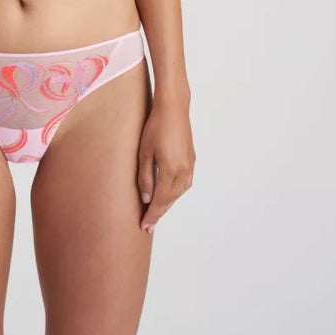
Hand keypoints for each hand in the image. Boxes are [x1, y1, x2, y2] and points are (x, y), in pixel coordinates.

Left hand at [138, 96, 194, 234]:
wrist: (173, 108)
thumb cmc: (155, 126)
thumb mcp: (144, 152)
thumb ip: (145, 177)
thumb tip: (146, 199)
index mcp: (171, 171)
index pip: (160, 201)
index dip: (152, 216)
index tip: (144, 227)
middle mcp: (184, 171)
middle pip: (170, 200)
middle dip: (159, 213)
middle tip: (148, 225)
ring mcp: (190, 166)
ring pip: (178, 193)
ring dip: (168, 204)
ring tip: (155, 212)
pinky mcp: (191, 159)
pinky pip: (184, 183)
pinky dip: (175, 193)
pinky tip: (167, 194)